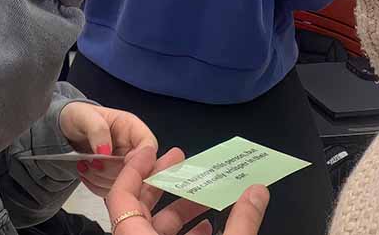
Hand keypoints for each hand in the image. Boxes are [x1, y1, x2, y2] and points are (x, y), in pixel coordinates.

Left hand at [59, 103, 157, 197]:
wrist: (66, 129)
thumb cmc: (78, 117)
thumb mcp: (84, 116)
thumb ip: (98, 130)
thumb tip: (106, 152)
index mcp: (132, 129)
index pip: (148, 147)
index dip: (138, 160)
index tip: (120, 164)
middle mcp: (132, 148)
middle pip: (136, 170)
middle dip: (112, 171)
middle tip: (92, 163)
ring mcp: (124, 165)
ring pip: (123, 184)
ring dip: (101, 179)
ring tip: (84, 165)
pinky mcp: (114, 178)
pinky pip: (111, 190)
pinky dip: (95, 186)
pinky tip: (84, 173)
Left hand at [106, 147, 268, 234]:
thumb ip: (241, 222)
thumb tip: (257, 191)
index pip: (120, 198)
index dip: (134, 171)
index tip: (152, 151)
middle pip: (140, 209)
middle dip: (164, 183)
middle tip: (184, 162)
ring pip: (156, 228)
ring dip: (180, 209)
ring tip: (205, 194)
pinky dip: (184, 233)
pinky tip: (209, 226)